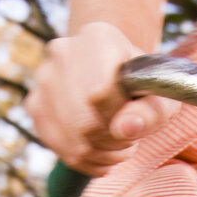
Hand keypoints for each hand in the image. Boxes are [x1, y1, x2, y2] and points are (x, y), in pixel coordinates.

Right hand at [25, 20, 172, 174]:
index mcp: (98, 37)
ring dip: (103, 151)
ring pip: (74, 142)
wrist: (113, 71)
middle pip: (85, 123)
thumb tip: (125, 128)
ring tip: (116, 138)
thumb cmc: (142, 83)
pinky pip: (63, 150)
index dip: (121, 116)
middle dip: (114, 139)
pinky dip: (88, 159)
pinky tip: (100, 146)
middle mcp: (63, 51)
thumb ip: (152, 111)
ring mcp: (43, 79)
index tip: (132, 112)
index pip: (100, 93)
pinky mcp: (35, 107)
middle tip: (127, 129)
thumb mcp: (161, 93)